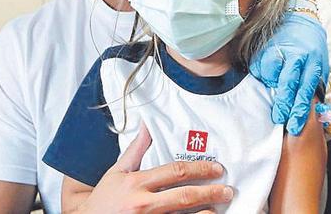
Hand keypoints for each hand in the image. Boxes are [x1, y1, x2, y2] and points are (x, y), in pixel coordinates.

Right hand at [78, 126, 233, 213]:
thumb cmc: (103, 199)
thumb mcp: (117, 172)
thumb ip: (136, 150)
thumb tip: (147, 125)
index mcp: (136, 183)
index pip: (175, 171)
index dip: (199, 169)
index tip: (216, 169)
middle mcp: (142, 203)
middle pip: (184, 196)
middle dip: (210, 192)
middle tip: (227, 190)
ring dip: (206, 213)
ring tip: (219, 209)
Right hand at [250, 12, 329, 134]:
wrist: (298, 19)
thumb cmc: (311, 50)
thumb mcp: (319, 66)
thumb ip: (315, 88)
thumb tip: (315, 116)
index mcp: (313, 61)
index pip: (306, 89)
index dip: (300, 108)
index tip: (294, 125)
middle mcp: (297, 55)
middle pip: (288, 83)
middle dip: (284, 103)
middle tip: (279, 118)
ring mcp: (279, 50)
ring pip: (271, 74)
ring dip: (272, 85)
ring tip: (275, 86)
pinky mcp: (264, 47)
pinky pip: (259, 67)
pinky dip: (262, 75)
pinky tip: (269, 73)